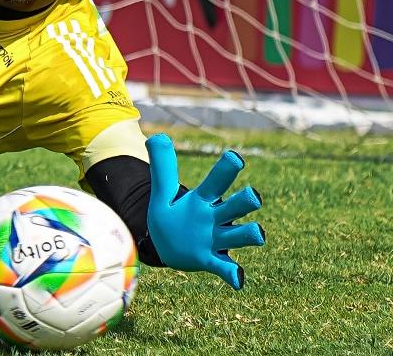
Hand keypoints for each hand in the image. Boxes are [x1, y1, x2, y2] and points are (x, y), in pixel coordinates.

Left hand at [146, 133, 264, 288]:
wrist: (168, 245)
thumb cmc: (172, 215)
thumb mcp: (162, 191)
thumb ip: (162, 166)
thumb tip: (156, 136)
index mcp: (203, 199)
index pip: (217, 181)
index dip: (226, 170)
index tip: (234, 157)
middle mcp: (215, 218)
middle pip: (236, 206)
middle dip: (245, 201)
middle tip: (252, 195)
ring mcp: (215, 239)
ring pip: (238, 235)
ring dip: (248, 234)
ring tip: (258, 233)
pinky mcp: (210, 260)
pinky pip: (225, 267)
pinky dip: (232, 273)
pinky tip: (238, 279)